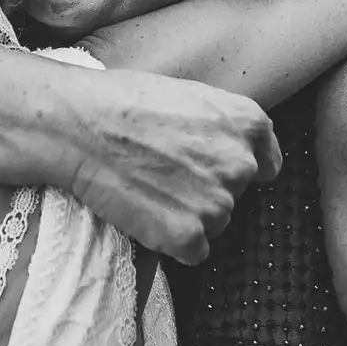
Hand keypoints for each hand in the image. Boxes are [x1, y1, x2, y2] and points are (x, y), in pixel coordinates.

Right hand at [58, 68, 281, 264]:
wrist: (80, 126)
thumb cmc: (124, 102)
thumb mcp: (192, 94)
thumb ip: (223, 126)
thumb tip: (232, 152)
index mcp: (248, 124)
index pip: (266, 164)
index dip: (235, 169)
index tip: (212, 170)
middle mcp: (241, 165)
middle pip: (235, 196)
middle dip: (206, 190)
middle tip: (164, 174)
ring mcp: (217, 204)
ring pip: (214, 224)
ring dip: (188, 216)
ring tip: (149, 189)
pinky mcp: (188, 236)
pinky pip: (193, 251)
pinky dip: (172, 241)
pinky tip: (146, 213)